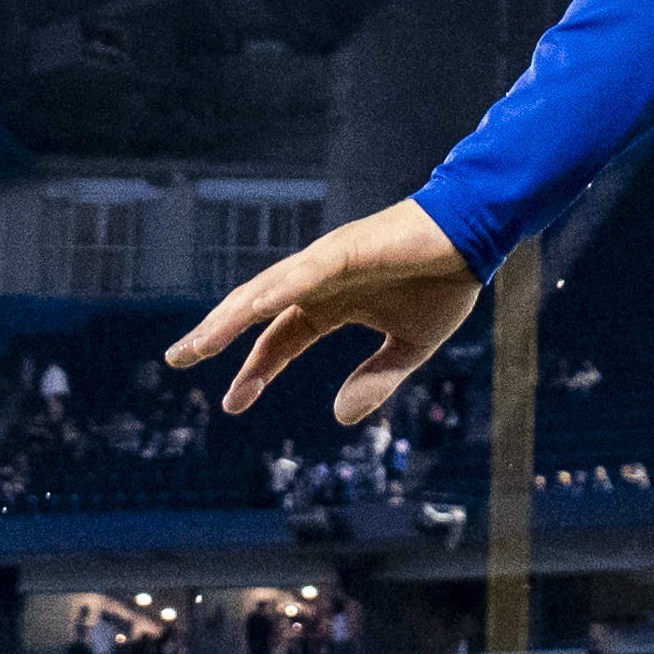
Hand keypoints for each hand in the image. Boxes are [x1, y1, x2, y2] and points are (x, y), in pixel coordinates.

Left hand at [165, 199, 486, 425]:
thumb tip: (338, 418)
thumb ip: (376, 380)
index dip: (254, 371)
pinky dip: (274, 292)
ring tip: (200, 344)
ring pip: (266, 292)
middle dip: (216, 335)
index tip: (231, 403)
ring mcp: (326, 264)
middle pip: (255, 313)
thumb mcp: (410, 347)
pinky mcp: (343, 250)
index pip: (279, 342)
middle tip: (178, 358)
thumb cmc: (445, 281)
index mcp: (330, 306)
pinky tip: (250, 312)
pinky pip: (302, 275)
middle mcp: (318, 283)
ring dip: (231, 317)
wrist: (475, 235)